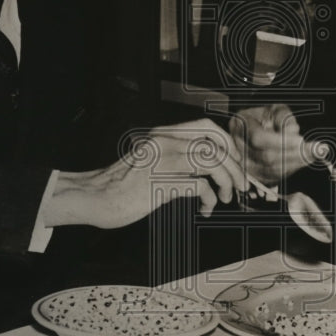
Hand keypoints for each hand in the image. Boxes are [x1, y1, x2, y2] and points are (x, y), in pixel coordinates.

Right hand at [43, 119, 245, 228]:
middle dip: (235, 164)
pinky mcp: (162, 183)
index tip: (235, 161)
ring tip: (227, 197)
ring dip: (227, 181)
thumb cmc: (122, 184)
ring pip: (213, 162)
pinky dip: (211, 200)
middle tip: (241, 183)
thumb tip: (207, 167)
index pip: (207, 126)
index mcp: (163, 134)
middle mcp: (165, 141)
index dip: (228, 143)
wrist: (94, 197)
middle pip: (215, 143)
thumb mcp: (150, 159)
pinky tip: (206, 209)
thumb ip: (175, 156)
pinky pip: (201, 187)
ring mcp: (163, 161)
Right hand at [229, 104, 325, 183]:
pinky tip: (305, 160)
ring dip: (295, 163)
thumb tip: (292, 133)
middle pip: (266, 157)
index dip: (280, 141)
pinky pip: (274, 177)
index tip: (301, 140)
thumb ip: (284, 117)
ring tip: (314, 154)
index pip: (258, 138)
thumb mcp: (275, 108)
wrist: (258, 126)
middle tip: (315, 149)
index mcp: (240, 126)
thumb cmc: (266, 116)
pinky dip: (292, 169)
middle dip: (293, 154)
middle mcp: (238, 147)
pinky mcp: (254, 176)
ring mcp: (244, 164)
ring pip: (271, 170)